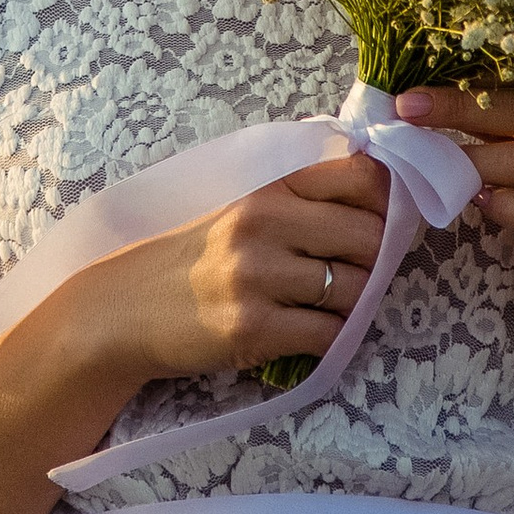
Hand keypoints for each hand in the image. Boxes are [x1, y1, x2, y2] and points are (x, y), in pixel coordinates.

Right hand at [79, 154, 389, 385]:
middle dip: (379, 261)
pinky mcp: (252, 327)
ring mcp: (257, 276)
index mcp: (267, 187)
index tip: (388, 221)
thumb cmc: (193, 258)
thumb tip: (380, 190)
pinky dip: (333, 337)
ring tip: (332, 306)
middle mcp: (263, 223)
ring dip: (356, 304)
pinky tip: (312, 333)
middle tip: (362, 273)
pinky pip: (328, 333)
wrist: (125, 310)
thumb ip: (299, 195)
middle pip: (370, 236)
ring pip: (355, 289)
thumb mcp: (240, 208)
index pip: (359, 175)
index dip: (388, 201)